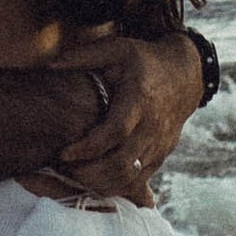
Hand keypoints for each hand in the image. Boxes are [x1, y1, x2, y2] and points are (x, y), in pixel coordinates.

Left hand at [47, 30, 200, 209]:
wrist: (186, 76)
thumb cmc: (144, 61)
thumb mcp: (117, 49)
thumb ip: (84, 56)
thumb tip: (49, 65)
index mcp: (139, 99)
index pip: (115, 131)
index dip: (88, 147)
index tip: (63, 153)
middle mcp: (152, 126)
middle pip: (122, 162)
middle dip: (89, 172)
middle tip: (64, 168)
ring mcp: (159, 145)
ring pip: (130, 177)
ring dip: (100, 183)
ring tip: (76, 175)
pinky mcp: (161, 156)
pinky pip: (139, 181)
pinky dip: (115, 186)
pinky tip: (95, 179)